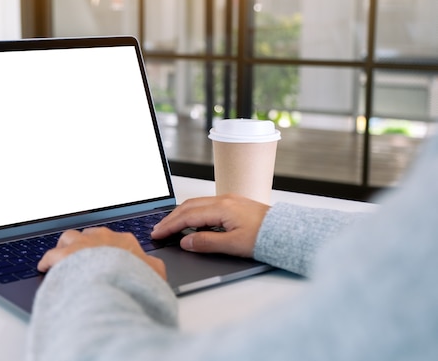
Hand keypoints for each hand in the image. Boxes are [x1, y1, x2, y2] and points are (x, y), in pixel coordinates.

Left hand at [38, 227, 166, 279]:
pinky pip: (50, 256)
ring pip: (69, 237)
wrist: (116, 283)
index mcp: (123, 241)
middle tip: (84, 257)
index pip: (115, 239)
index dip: (109, 248)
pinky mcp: (63, 256)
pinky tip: (45, 267)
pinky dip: (47, 261)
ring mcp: (82, 245)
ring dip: (66, 247)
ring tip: (64, 258)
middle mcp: (101, 239)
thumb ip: (153, 268)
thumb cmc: (135, 280)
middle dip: (86, 244)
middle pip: (90, 235)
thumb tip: (154, 268)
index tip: (106, 255)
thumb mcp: (155, 274)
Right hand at [151, 194, 269, 257]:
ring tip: (169, 225)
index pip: (187, 216)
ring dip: (180, 214)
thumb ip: (207, 242)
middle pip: (188, 206)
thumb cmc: (266, 237)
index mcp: (222, 208)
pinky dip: (192, 212)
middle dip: (171, 218)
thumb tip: (186, 241)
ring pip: (196, 204)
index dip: (170, 225)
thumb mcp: (234, 245)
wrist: (287, 231)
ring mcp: (228, 200)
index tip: (158, 233)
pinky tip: (191, 221)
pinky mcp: (233, 203)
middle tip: (158, 229)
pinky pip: (206, 205)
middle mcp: (223, 200)